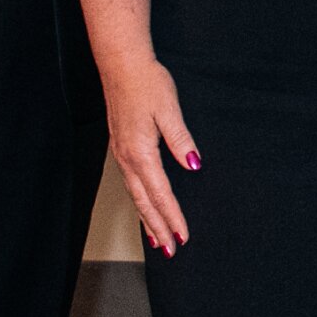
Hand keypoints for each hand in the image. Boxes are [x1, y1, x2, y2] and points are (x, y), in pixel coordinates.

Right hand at [105, 60, 200, 253]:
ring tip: (157, 241)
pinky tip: (144, 207)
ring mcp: (121, 154)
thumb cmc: (146, 83)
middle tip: (170, 252)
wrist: (121, 65)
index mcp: (141, 152)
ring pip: (135, 196)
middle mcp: (128, 158)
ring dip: (147, 219)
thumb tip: (195, 166)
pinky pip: (131, 184)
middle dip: (158, 228)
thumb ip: (182, 140)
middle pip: (144, 202)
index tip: (183, 237)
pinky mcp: (121, 148)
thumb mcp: (169, 110)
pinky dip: (139, 202)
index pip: (161, 193)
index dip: (173, 217)